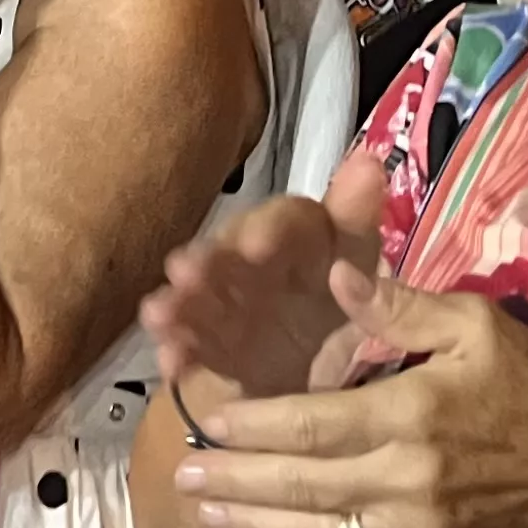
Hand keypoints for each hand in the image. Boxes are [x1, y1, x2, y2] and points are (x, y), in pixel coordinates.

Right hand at [147, 151, 383, 403]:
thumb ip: (357, 219)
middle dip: (204, 264)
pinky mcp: (217, 351)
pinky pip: (195, 349)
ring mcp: (231, 308)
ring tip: (158, 314)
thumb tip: (368, 161)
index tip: (255, 246)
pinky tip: (171, 363)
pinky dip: (180, 354)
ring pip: (200, 300)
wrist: (339, 366)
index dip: (267, 230)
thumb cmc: (354, 298)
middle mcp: (254, 266)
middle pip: (225, 257)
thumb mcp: (359, 261)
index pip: (279, 221)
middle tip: (184, 272)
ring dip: (179, 304)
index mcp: (295, 238)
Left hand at [163, 243, 527, 527]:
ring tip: (209, 512)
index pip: (314, 425)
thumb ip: (398, 303)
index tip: (210, 418)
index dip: (256, 426)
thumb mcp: (471, 322)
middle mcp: (408, 478)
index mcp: (412, 413)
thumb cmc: (527, 381)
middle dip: (237, 481)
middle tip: (186, 470)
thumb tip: (335, 276)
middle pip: (304, 486)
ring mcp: (417, 527)